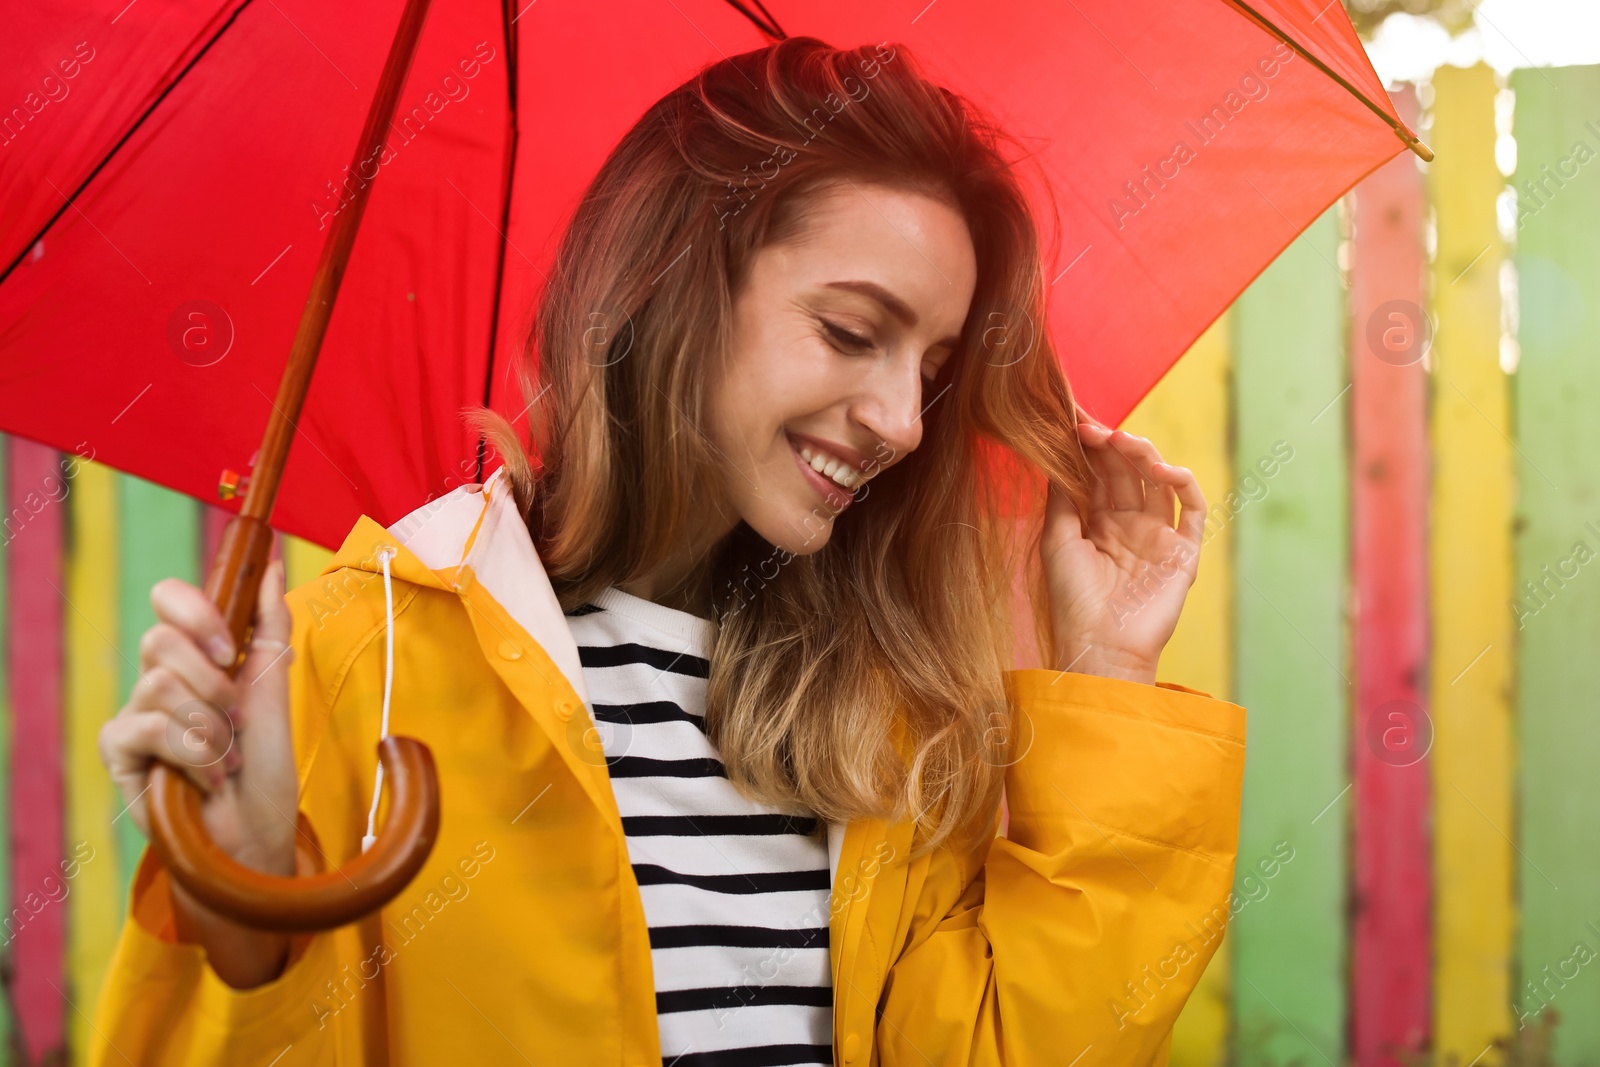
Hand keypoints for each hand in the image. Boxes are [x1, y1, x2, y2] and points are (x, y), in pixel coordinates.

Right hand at [98, 559, 299, 877]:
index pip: (169, 599)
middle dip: (212, 681)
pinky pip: (146, 728)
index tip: (229, 648)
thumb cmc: (264, 765)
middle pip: (160, 640)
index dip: (195, 612)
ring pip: (158, 685)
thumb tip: (272, 565)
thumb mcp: (275, 685)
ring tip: (227, 756)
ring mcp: (135, 714)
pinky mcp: (119, 752)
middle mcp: (159, 678)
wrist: (256, 831)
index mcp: (196, 656)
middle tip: (236, 716)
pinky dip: (190, 753)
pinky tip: (206, 777)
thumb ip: (270, 624)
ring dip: (209, 726)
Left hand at [1040, 418, 1206, 684]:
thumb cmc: (1072, 601)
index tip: (1073, 418)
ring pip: (1157, 481)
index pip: (1097, 473)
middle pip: (1125, 471)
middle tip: (1093, 427)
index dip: (1089, 445)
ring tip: (1123, 441)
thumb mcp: (1057, 541)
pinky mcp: (1183, 550)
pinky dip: (1182, 482)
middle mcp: (1128, 524)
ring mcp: (1157, 535)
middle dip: (1112, 444)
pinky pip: (1192, 507)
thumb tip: (1056, 453)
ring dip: (1143, 456)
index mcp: (1096, 523)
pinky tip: (1162, 469)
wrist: (1099, 647)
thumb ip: (1061, 498)